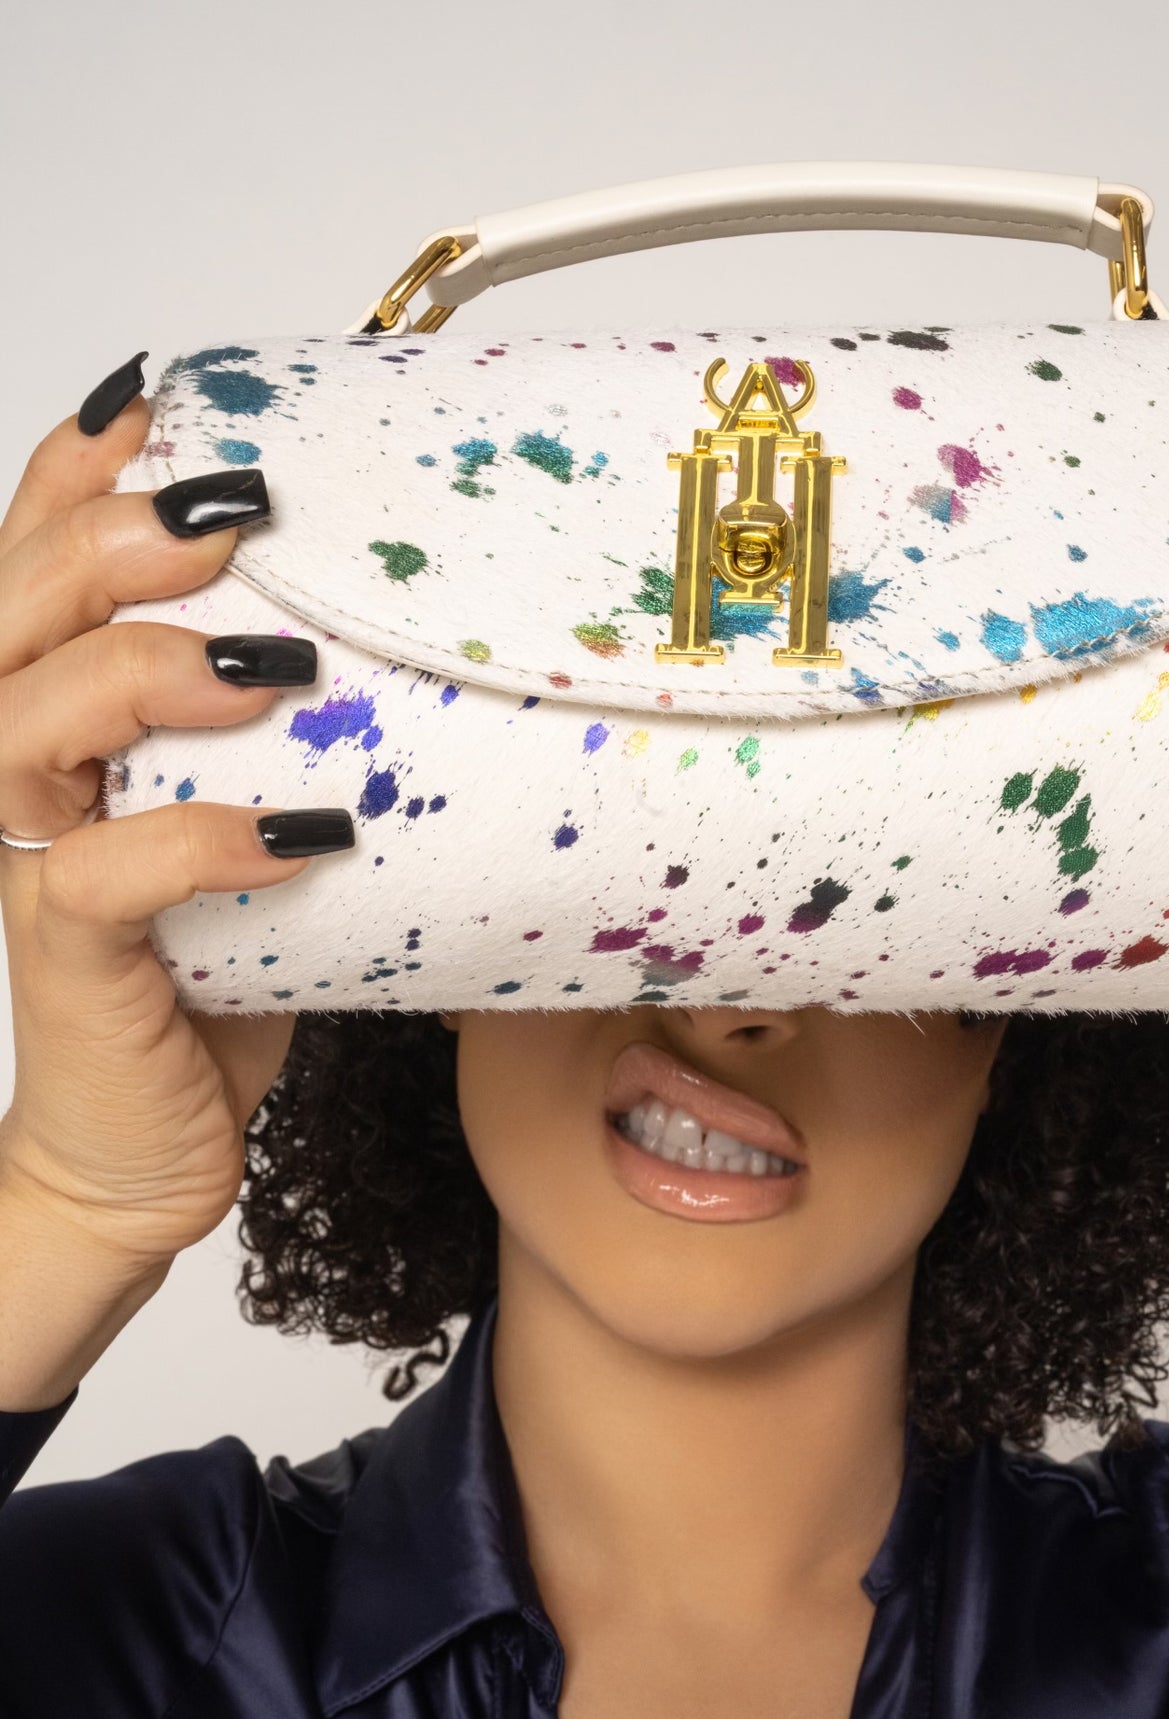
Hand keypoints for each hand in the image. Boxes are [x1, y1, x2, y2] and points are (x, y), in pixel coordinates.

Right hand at [0, 357, 355, 1276]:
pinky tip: (304, 831)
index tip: (165, 405)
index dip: (72, 475)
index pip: (25, 563)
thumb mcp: (250, 830)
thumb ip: (283, 741)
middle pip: (8, 613)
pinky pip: (106, 876)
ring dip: (144, 670)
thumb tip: (412, 650)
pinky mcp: (67, 956)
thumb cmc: (202, 982)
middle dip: (113, 542)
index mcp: (51, 719)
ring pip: (25, 721)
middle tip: (236, 517)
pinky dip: (204, 842)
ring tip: (269, 665)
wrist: (140, 1148)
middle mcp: (20, 775)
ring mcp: (32, 862)